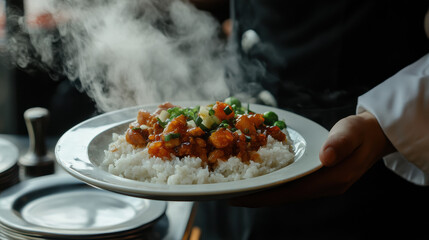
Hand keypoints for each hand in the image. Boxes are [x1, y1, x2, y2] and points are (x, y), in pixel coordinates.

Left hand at [229, 111, 394, 206]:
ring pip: (286, 192)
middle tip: (229, 194)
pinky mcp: (317, 179)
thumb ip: (340, 143)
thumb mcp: (352, 132)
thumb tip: (326, 156)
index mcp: (331, 179)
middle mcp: (323, 187)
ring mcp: (320, 185)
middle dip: (257, 196)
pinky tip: (261, 179)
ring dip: (264, 192)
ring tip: (239, 188)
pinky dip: (274, 184)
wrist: (374, 136)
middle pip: (284, 196)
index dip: (263, 196)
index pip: (290, 192)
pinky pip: (291, 185)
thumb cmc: (361, 132)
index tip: (239, 197)